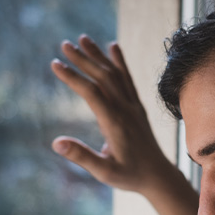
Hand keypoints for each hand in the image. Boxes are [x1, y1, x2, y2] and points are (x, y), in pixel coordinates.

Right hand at [51, 35, 172, 193]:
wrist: (158, 176)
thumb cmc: (129, 176)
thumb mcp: (104, 172)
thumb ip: (82, 156)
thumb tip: (56, 142)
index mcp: (115, 123)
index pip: (92, 93)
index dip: (73, 77)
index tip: (55, 64)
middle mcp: (126, 110)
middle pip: (103, 77)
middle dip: (83, 59)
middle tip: (64, 44)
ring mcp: (133, 106)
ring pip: (115, 74)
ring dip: (98, 56)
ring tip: (82, 39)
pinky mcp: (137, 107)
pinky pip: (128, 79)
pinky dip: (119, 62)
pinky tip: (112, 47)